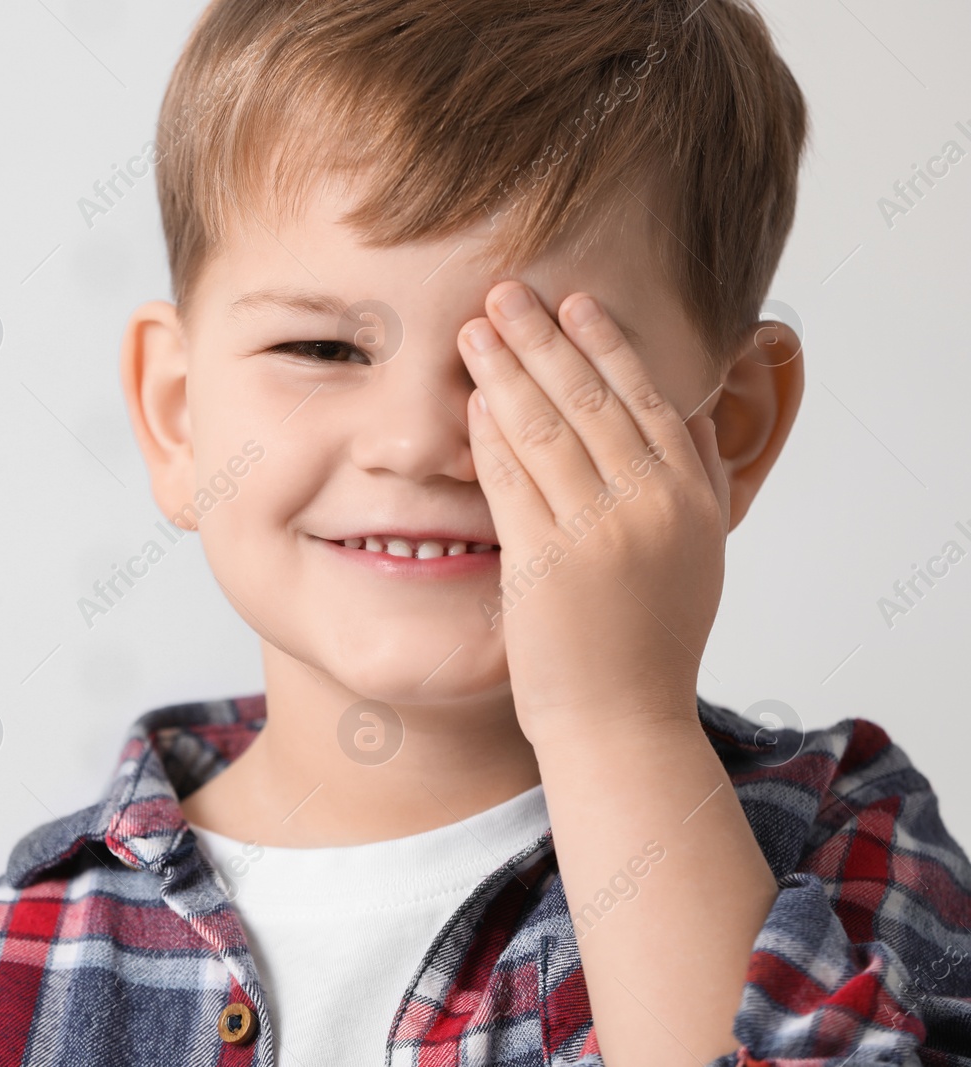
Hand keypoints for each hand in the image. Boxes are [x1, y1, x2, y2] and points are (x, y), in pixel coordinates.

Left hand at [457, 281, 728, 740]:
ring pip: (549, 430)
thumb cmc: (650, 643)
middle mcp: (653, 508)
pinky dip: (492, 434)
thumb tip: (684, 410)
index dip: (607, 345)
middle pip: (593, 400)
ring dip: (508, 371)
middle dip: (546, 339)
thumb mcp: (697, 554)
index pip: (647, 400)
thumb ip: (694, 479)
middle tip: (510, 292)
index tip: (578, 302)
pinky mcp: (547, 563)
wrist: (624, 724)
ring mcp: (600, 534)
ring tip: (478, 328)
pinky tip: (474, 399)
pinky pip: (513, 481)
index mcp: (693, 501)